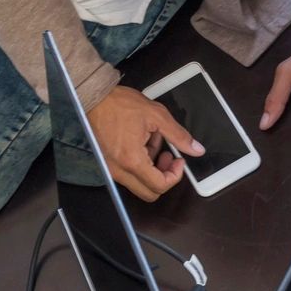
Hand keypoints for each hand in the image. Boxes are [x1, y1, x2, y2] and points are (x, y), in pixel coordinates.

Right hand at [87, 85, 201, 201]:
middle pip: (149, 193)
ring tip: (155, 141)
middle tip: (170, 157)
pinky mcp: (109, 163)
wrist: (94, 98)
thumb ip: (179, 135)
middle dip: (164, 177)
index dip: (175, 176)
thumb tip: (195, 149)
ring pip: (140, 184)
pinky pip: (130, 174)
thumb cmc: (119, 104)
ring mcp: (112, 168)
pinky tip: (144, 142)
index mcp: (132, 160)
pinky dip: (141, 163)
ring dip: (153, 169)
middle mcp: (119, 170)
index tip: (179, 161)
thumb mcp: (157, 115)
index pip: (160, 186)